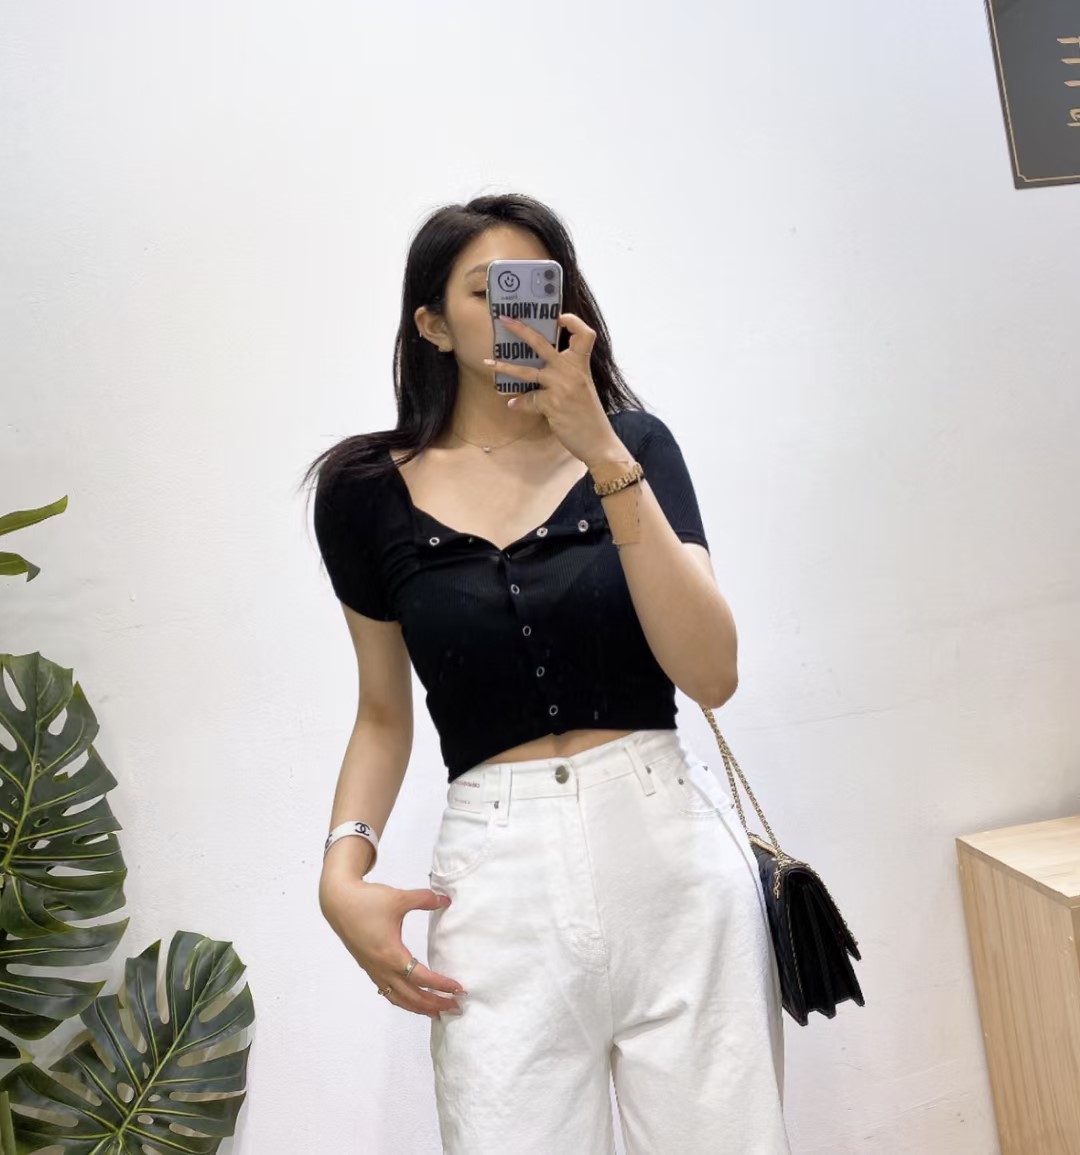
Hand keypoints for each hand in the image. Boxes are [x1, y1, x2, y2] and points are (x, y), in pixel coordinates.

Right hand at [319, 872, 465, 1018]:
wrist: (338, 902)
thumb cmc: (367, 901)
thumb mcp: (399, 898)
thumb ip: (424, 899)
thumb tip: (445, 900)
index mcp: (391, 955)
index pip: (421, 978)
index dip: (441, 985)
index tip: (459, 989)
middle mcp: (382, 968)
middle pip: (412, 996)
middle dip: (435, 1004)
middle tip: (456, 1007)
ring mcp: (374, 970)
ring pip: (399, 999)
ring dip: (419, 1007)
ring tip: (437, 1012)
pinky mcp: (369, 967)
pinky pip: (388, 992)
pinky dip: (403, 1001)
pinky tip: (412, 1000)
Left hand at [483, 313, 626, 468]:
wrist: (598, 441)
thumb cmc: (589, 415)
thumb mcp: (583, 387)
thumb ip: (567, 374)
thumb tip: (539, 368)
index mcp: (581, 364)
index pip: (584, 334)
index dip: (572, 321)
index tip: (558, 317)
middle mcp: (571, 371)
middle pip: (543, 343)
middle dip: (521, 329)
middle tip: (505, 319)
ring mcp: (561, 387)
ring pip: (527, 371)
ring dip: (505, 367)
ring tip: (488, 363)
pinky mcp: (552, 405)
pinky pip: (528, 400)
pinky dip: (520, 403)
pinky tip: (513, 404)